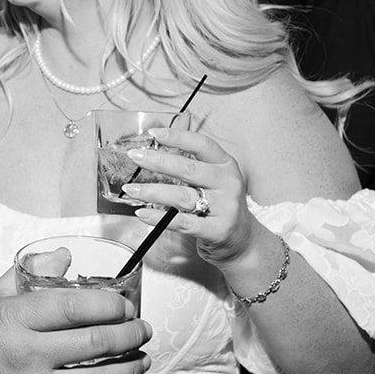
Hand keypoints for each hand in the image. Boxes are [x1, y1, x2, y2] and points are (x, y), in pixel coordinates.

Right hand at [0, 267, 150, 373]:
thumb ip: (30, 275)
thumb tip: (65, 255)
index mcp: (15, 319)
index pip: (77, 308)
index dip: (111, 307)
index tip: (126, 307)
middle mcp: (27, 355)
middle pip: (96, 345)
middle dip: (131, 336)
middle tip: (143, 331)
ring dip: (128, 372)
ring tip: (140, 363)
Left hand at [122, 120, 258, 265]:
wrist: (243, 240)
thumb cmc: (220, 205)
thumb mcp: (214, 178)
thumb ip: (191, 162)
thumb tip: (155, 145)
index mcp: (226, 165)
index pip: (202, 145)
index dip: (177, 137)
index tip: (154, 134)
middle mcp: (227, 184)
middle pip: (189, 169)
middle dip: (158, 161)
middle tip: (135, 157)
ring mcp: (224, 208)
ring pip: (182, 196)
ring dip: (152, 191)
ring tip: (131, 189)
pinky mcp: (217, 230)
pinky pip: (183, 222)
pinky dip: (159, 218)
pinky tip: (143, 213)